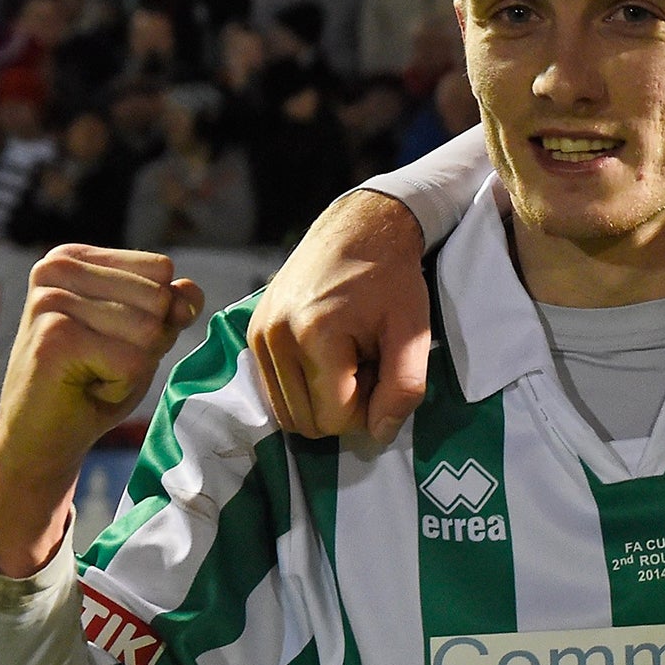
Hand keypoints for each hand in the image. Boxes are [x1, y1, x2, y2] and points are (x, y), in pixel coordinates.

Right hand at [0, 246, 203, 577]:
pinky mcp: (54, 338)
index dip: (155, 315)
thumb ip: (170, 306)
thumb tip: (190, 290)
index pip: (161, 269)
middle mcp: (56, 268)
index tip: (111, 338)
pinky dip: (122, 386)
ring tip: (93, 374)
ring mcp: (50, 301)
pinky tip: (84, 389)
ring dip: (134, 366)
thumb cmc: (93, 382)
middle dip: (147, 343)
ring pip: (150, 329)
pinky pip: (133, 361)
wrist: (42, 439)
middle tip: (102, 362)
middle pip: (159, 297)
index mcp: (73, 257)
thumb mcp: (142, 336)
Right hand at [247, 191, 429, 442]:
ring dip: (321, 399)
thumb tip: (378, 436)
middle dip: (342, 407)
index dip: (367, 407)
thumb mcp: (412, 333)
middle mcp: (275, 338)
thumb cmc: (393, 279)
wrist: (362, 228)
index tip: (381, 369)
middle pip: (305, 423)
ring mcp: (257, 335)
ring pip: (286, 412)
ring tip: (348, 358)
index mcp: (315, 337)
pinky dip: (303, 386)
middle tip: (366, 365)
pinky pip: (273, 389)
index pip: (335, 419)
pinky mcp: (252, 332)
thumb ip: (403, 389)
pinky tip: (327, 354)